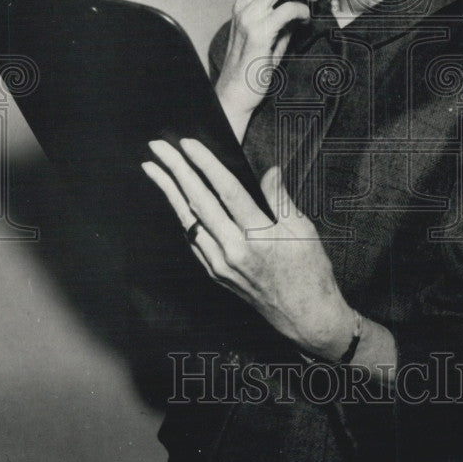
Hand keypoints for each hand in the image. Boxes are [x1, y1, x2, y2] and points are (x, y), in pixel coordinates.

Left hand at [142, 138, 353, 359]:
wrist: (305, 317)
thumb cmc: (310, 273)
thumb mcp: (303, 231)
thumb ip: (281, 199)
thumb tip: (270, 171)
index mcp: (257, 237)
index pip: (225, 190)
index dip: (205, 164)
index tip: (188, 144)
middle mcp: (232, 251)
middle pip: (198, 202)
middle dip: (175, 171)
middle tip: (158, 147)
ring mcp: (220, 265)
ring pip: (188, 220)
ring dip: (169, 192)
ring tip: (153, 169)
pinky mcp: (216, 274)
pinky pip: (193, 240)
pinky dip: (182, 216)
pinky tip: (174, 201)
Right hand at [215, 0, 319, 139]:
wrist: (235, 95)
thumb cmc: (253, 65)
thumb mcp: (269, 33)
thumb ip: (282, 15)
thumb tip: (304, 3)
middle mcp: (242, 4)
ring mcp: (249, 18)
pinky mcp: (260, 34)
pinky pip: (287, 9)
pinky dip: (303, 11)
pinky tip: (307, 21)